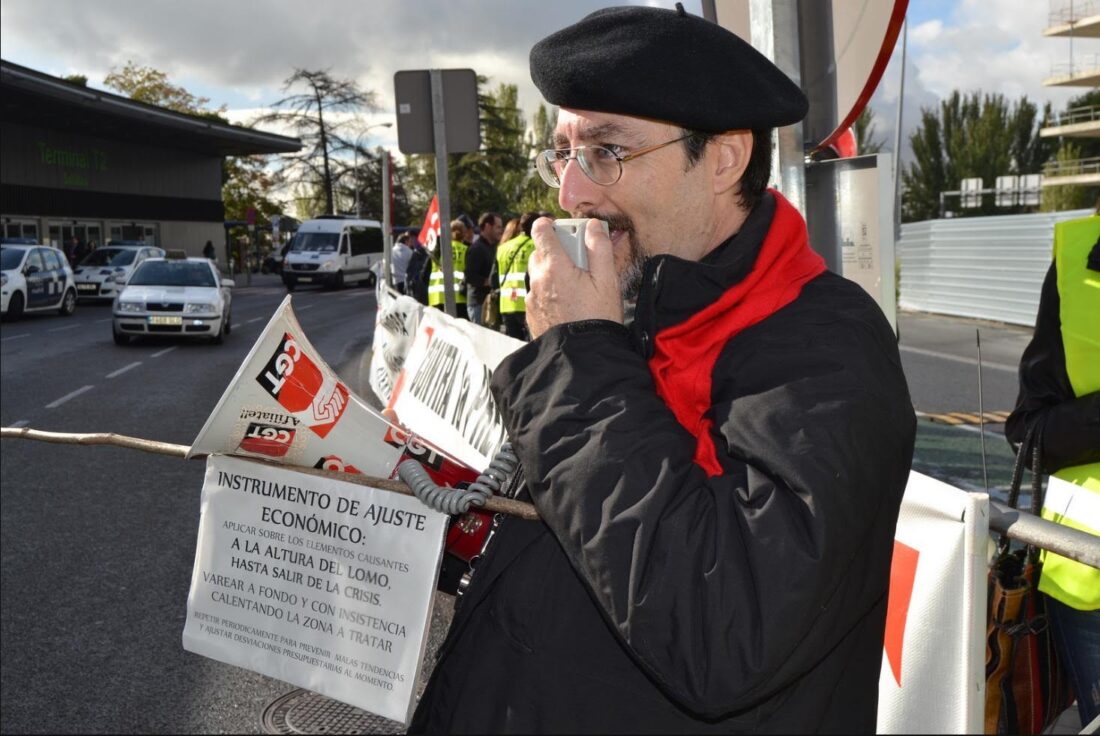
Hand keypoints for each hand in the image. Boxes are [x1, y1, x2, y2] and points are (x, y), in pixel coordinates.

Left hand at [525, 218, 622, 338]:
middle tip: (577, 261)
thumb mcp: (607, 280)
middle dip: (555, 251)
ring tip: (574, 287)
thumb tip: (592, 226)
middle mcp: (537, 280)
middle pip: (539, 253)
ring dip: (551, 273)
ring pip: (538, 275)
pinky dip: (548, 293)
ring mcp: (532, 299)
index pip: (540, 231)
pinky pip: (537, 295)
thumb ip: (600, 248)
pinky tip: (566, 304)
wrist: (582, 355)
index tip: (560, 228)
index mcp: (554, 267)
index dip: (549, 225)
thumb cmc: (597, 317)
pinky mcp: (531, 314)